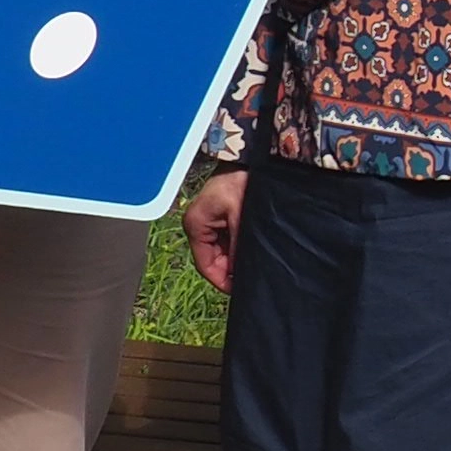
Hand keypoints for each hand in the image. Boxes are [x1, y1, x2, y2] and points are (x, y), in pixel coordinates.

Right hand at [185, 165, 246, 291]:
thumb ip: (239, 246)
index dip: (222, 281)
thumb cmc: (241, 181)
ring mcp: (208, 221)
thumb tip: (240, 272)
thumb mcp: (241, 218)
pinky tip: (251, 250)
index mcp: (196, 225)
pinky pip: (227, 240)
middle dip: (231, 270)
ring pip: (221, 251)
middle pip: (213, 260)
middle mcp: (198, 225)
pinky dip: (238, 247)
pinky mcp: (219, 217)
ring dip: (235, 258)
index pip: (206, 265)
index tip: (238, 290)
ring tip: (253, 265)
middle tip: (250, 279)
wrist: (251, 160)